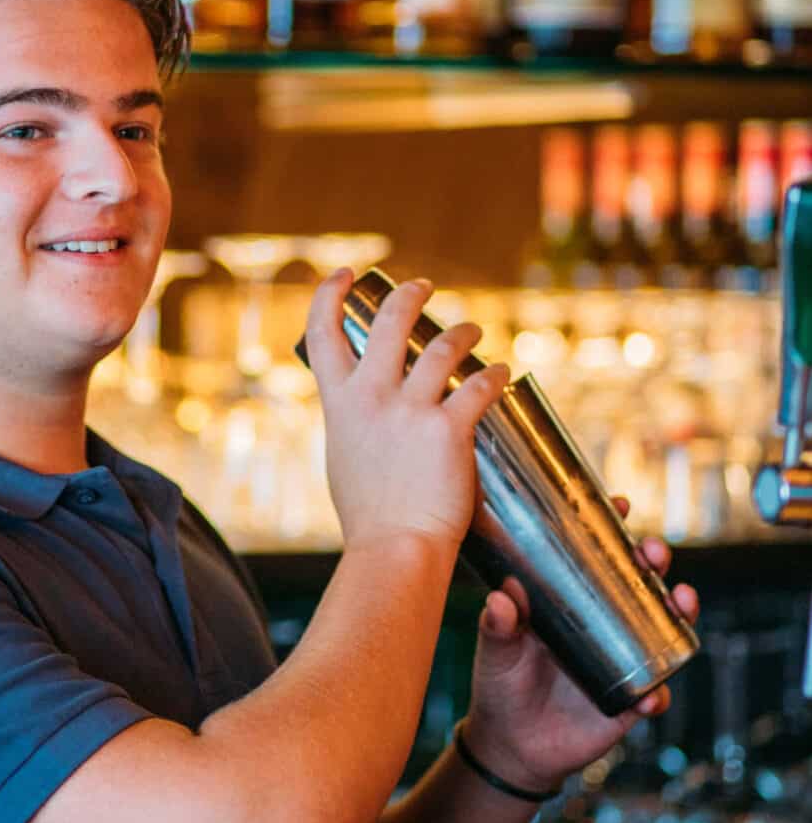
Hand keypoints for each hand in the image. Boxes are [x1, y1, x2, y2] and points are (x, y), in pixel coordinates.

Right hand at [304, 272, 508, 556]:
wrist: (393, 548)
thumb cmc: (368, 515)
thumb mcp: (342, 458)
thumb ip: (351, 426)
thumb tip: (361, 413)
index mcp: (339, 403)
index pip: (322, 334)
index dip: (329, 295)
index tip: (344, 274)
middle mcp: (372, 397)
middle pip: (390, 322)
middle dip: (409, 295)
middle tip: (422, 287)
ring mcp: (411, 410)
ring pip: (442, 346)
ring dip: (463, 331)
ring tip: (472, 330)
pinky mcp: (449, 429)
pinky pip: (479, 386)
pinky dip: (493, 376)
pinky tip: (501, 373)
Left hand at [463, 498, 699, 795]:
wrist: (510, 745)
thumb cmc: (500, 685)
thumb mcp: (494, 651)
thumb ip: (497, 626)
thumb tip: (500, 597)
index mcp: (572, 604)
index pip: (600, 557)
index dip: (613, 529)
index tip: (618, 504)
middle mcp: (604, 626)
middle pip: (642, 583)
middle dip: (655, 562)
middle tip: (653, 553)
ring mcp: (622, 661)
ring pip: (663, 630)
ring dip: (680, 613)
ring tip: (680, 601)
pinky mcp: (628, 702)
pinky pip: (655, 694)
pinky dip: (658, 694)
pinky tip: (651, 696)